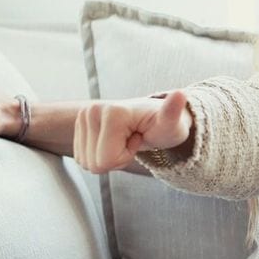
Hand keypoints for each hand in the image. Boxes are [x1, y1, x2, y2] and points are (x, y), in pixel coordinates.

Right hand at [71, 92, 191, 173]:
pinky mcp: (79, 124)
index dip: (124, 157)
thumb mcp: (171, 123)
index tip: (138, 139)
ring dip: (108, 157)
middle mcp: (91, 110)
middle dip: (116, 158)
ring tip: (125, 140)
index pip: (105, 160)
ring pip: (86, 162)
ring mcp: (83, 116)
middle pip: (94, 163)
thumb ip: (173, 111)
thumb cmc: (165, 125)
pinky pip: (82, 158)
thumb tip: (180, 94)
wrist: (155, 119)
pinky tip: (115, 141)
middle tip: (132, 140)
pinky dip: (100, 155)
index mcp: (111, 112)